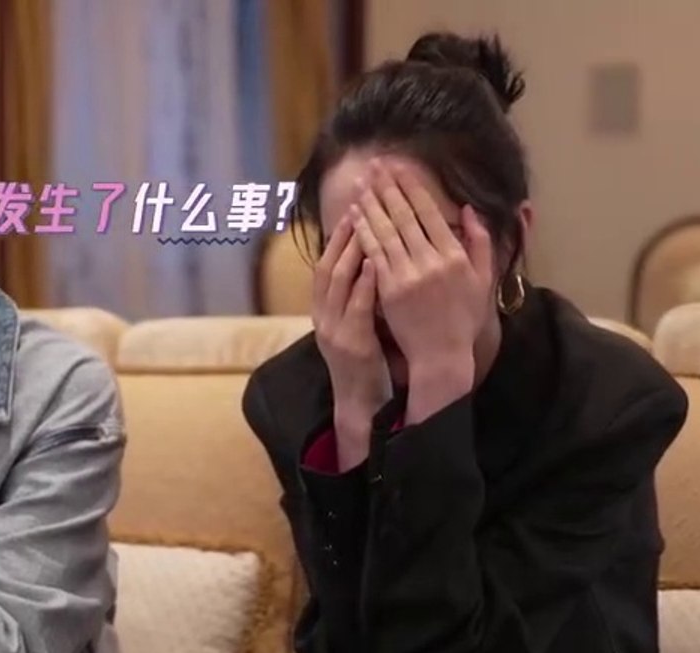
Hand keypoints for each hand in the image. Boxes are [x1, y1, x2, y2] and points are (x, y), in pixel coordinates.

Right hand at [313, 214, 391, 470]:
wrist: (359, 402)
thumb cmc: (365, 362)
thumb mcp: (356, 325)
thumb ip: (359, 296)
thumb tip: (371, 263)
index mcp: (324, 310)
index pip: (327, 264)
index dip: (339, 236)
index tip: (356, 207)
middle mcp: (323, 316)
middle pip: (328, 266)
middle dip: (343, 234)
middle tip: (360, 203)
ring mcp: (334, 329)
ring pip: (337, 282)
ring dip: (351, 251)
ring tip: (367, 223)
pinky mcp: (351, 343)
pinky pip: (356, 307)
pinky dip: (364, 284)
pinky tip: (375, 264)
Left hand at [353, 160, 494, 422]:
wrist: (441, 355)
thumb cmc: (462, 319)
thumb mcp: (482, 280)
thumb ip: (480, 243)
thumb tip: (469, 210)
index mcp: (455, 256)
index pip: (429, 213)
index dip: (412, 188)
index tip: (399, 168)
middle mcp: (431, 261)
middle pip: (405, 216)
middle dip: (388, 188)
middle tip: (374, 165)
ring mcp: (408, 275)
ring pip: (386, 231)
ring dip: (371, 205)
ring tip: (360, 184)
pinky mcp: (388, 290)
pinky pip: (374, 255)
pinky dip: (363, 232)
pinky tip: (354, 216)